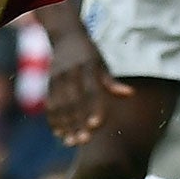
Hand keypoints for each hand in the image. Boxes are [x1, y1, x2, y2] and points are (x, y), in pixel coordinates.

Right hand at [46, 23, 130, 144]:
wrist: (66, 35)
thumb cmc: (90, 54)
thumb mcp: (102, 63)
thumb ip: (112, 82)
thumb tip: (130, 94)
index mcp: (87, 66)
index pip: (91, 90)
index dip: (93, 107)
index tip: (96, 125)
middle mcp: (71, 72)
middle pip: (74, 101)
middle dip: (77, 122)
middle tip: (84, 141)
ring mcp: (57, 77)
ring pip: (60, 105)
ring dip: (64, 125)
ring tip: (71, 142)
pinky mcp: (48, 82)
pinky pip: (50, 103)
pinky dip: (53, 119)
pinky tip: (59, 133)